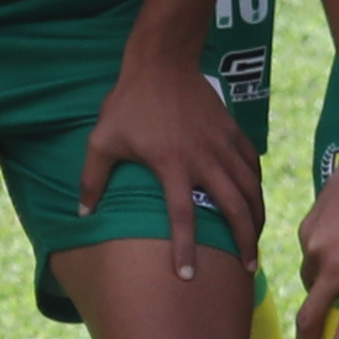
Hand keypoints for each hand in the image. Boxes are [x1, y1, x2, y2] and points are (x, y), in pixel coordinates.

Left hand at [73, 58, 261, 286]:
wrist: (162, 62)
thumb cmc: (129, 103)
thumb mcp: (102, 140)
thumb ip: (92, 179)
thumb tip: (82, 213)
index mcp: (172, 165)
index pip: (183, 217)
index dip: (186, 249)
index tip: (189, 276)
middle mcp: (204, 159)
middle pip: (234, 208)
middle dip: (244, 241)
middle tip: (248, 267)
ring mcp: (222, 145)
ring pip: (250, 188)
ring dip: (256, 218)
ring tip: (256, 241)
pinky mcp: (233, 131)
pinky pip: (252, 164)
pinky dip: (257, 186)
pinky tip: (255, 201)